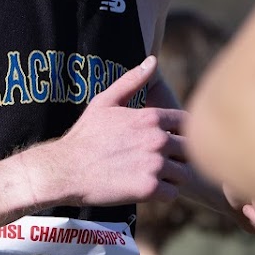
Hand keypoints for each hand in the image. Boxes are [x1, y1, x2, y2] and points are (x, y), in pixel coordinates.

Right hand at [24, 57, 189, 206]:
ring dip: (172, 176)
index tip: (169, 141)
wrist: (66, 170)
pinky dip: (163, 194)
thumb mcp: (105, 101)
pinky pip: (173, 193)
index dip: (180, 133)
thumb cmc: (85, 135)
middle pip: (189, 150)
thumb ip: (132, 80)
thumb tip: (152, 60)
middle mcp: (157, 140)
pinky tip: (147, 189)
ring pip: (183, 173)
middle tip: (161, 162)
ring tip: (153, 176)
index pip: (187, 124)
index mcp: (152, 117)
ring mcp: (155, 165)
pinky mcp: (149, 189)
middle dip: (178, 156)